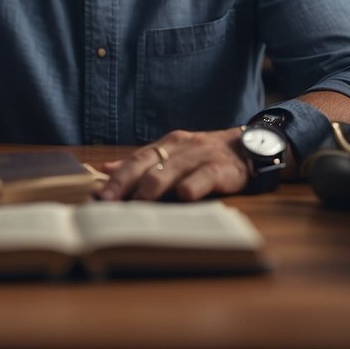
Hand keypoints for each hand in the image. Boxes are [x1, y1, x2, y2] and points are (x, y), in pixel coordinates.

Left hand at [97, 128, 249, 201]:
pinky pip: (205, 175)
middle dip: (126, 183)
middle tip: (110, 203)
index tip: (99, 195)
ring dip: (152, 188)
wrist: (249, 147)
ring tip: (137, 206)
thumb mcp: (175, 155)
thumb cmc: (206, 157)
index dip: (118, 177)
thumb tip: (106, 169)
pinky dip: (193, 185)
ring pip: (172, 170)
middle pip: (149, 163)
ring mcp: (201, 155)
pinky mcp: (222, 168)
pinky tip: (182, 196)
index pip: (137, 159)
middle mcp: (182, 146)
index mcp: (168, 144)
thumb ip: (144, 163)